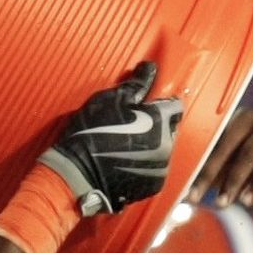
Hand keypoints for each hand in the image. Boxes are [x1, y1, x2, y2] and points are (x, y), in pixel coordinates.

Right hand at [41, 61, 182, 217]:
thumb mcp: (111, 100)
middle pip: (169, 129)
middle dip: (156, 125)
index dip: (160, 104)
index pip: (174, 106)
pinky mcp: (154, 185)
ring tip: (126, 145)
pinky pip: (155, 168)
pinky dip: (146, 164)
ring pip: (163, 149)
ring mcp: (162, 168)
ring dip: (152, 145)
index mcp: (161, 120)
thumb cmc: (92, 131)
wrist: (78, 174)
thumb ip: (136, 84)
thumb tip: (150, 67)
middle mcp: (168, 145)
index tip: (146, 105)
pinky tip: (126, 161)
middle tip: (131, 125)